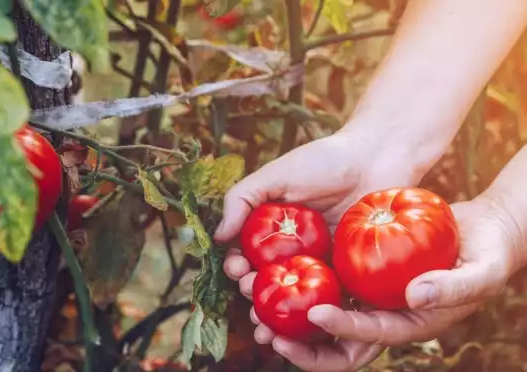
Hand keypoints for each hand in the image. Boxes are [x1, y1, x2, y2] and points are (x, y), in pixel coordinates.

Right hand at [214, 130, 424, 368]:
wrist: (378, 157)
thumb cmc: (325, 161)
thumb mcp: (276, 175)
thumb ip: (242, 199)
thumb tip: (219, 236)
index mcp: (274, 230)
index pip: (248, 255)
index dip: (238, 266)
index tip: (237, 269)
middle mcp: (294, 250)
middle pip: (268, 280)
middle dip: (252, 292)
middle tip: (250, 292)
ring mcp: (322, 262)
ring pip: (295, 295)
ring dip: (277, 312)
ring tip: (268, 321)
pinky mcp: (349, 272)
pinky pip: (331, 296)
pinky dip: (317, 313)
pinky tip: (306, 324)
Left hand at [235, 195, 523, 371]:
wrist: (480, 231)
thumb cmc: (487, 256)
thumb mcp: (479, 272)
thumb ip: (452, 287)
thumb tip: (414, 296)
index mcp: (404, 326)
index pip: (365, 338)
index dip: (339, 331)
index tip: (315, 315)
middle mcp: (378, 315)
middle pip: (331, 342)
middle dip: (298, 344)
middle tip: (264, 330)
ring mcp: (365, 294)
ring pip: (319, 312)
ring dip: (286, 315)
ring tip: (253, 302)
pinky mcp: (357, 270)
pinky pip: (324, 279)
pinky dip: (299, 279)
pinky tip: (273, 266)